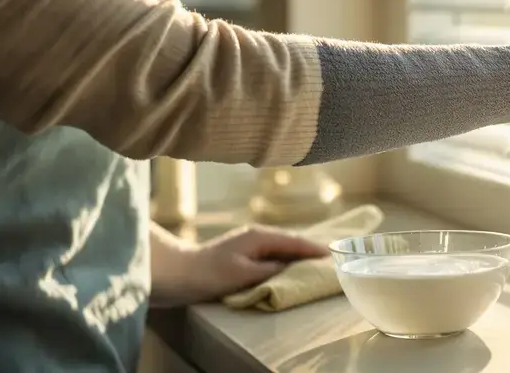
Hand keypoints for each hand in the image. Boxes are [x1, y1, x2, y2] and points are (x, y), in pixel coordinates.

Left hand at [150, 224, 326, 305]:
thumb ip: (270, 269)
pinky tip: (287, 266)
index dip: (313, 249)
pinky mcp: (241, 254)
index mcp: (260, 236)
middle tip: (329, 257)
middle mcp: (256, 236)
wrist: (177, 272)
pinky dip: (284, 259)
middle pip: (290, 241)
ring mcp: (248, 244)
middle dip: (309, 249)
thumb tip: (290, 267)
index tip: (332, 254)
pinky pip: (271, 254)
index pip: (294, 241)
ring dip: (297, 254)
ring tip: (314, 262)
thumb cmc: (209, 273)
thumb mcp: (244, 273)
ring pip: (280, 247)